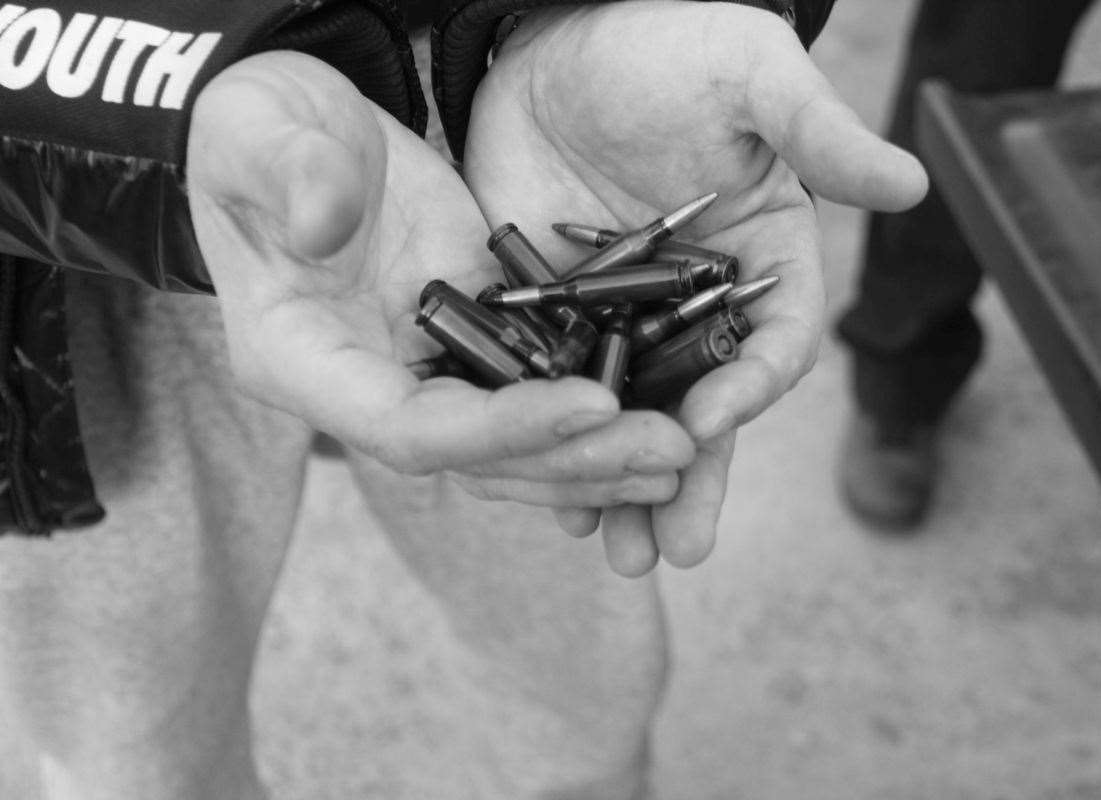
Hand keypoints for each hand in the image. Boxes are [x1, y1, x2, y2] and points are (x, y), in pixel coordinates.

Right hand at [186, 50, 695, 511]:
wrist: (300, 130)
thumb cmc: (261, 129)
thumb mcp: (261, 133)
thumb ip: (292, 175)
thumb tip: (326, 221)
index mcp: (304, 363)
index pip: (410, 430)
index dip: (503, 429)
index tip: (596, 404)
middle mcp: (370, 391)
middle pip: (479, 458)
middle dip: (576, 460)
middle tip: (674, 452)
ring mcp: (423, 374)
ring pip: (515, 445)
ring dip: (599, 455)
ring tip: (686, 452)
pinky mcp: (470, 343)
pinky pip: (536, 393)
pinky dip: (596, 410)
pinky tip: (667, 408)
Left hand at [464, 1, 927, 574]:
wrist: (554, 39)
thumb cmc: (665, 45)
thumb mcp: (749, 74)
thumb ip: (818, 133)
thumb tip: (912, 183)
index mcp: (765, 260)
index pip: (774, 341)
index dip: (750, 387)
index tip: (709, 422)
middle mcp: (702, 307)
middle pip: (707, 406)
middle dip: (692, 479)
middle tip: (677, 550)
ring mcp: (628, 321)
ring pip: (633, 419)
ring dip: (624, 487)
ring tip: (616, 553)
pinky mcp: (560, 320)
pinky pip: (560, 393)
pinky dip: (553, 444)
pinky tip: (541, 495)